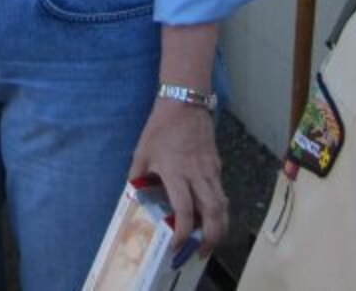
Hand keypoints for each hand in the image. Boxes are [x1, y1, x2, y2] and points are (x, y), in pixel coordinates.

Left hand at [128, 96, 226, 251]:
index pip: (185, 210)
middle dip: (211, 237)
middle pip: (213, 213)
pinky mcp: (218, 165)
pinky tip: (211, 216)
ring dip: (220, 227)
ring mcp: (211, 170)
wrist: (184, 103)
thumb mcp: (142, 152)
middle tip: (202, 252)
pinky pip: (222, 192)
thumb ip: (138, 177)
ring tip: (210, 241)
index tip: (178, 246)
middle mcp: (198, 175)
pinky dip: (219, 209)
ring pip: (223, 205)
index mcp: (176, 173)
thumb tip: (132, 197)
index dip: (183, 233)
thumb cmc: (160, 128)